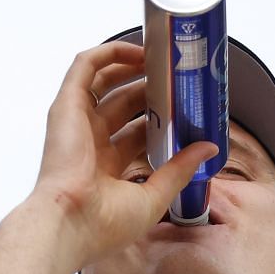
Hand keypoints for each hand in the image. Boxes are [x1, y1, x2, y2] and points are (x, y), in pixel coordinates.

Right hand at [25, 41, 217, 273]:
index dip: (159, 120)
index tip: (185, 110)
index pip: (135, 134)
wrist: (71, 223)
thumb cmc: (104, 223)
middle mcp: (89, 143)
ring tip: (160, 59)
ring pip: (104, 82)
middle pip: (123, 105)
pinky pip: (84, 67)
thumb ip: (179, 170)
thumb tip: (207, 148)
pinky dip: (108, 53)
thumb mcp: (153, 198)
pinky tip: (136, 50)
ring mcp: (76, 123)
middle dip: (150, 90)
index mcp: (105, 169)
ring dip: (130, 66)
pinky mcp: (66, 106)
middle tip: (177, 80)